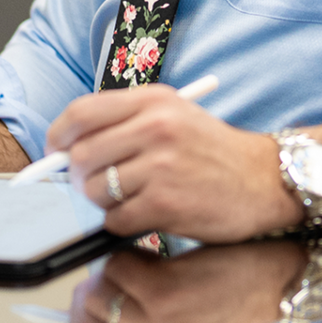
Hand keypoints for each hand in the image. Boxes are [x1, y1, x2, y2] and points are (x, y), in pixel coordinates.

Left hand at [46, 85, 300, 241]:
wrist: (264, 180)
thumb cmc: (214, 153)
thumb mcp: (175, 118)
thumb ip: (124, 125)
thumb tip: (65, 151)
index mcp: (154, 100)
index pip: (81, 112)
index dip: (59, 135)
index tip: (57, 151)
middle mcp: (156, 126)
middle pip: (81, 155)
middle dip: (79, 177)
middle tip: (96, 184)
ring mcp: (160, 164)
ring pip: (94, 191)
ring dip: (104, 203)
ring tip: (132, 198)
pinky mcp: (164, 202)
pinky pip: (115, 219)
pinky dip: (124, 223)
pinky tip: (148, 214)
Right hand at [49, 244, 301, 322]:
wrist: (266, 281)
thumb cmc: (221, 300)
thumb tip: (74, 317)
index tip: (60, 319)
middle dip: (84, 295)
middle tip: (104, 276)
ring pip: (95, 293)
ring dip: (109, 271)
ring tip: (138, 265)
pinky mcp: (164, 295)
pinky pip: (117, 268)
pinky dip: (128, 253)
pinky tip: (153, 253)